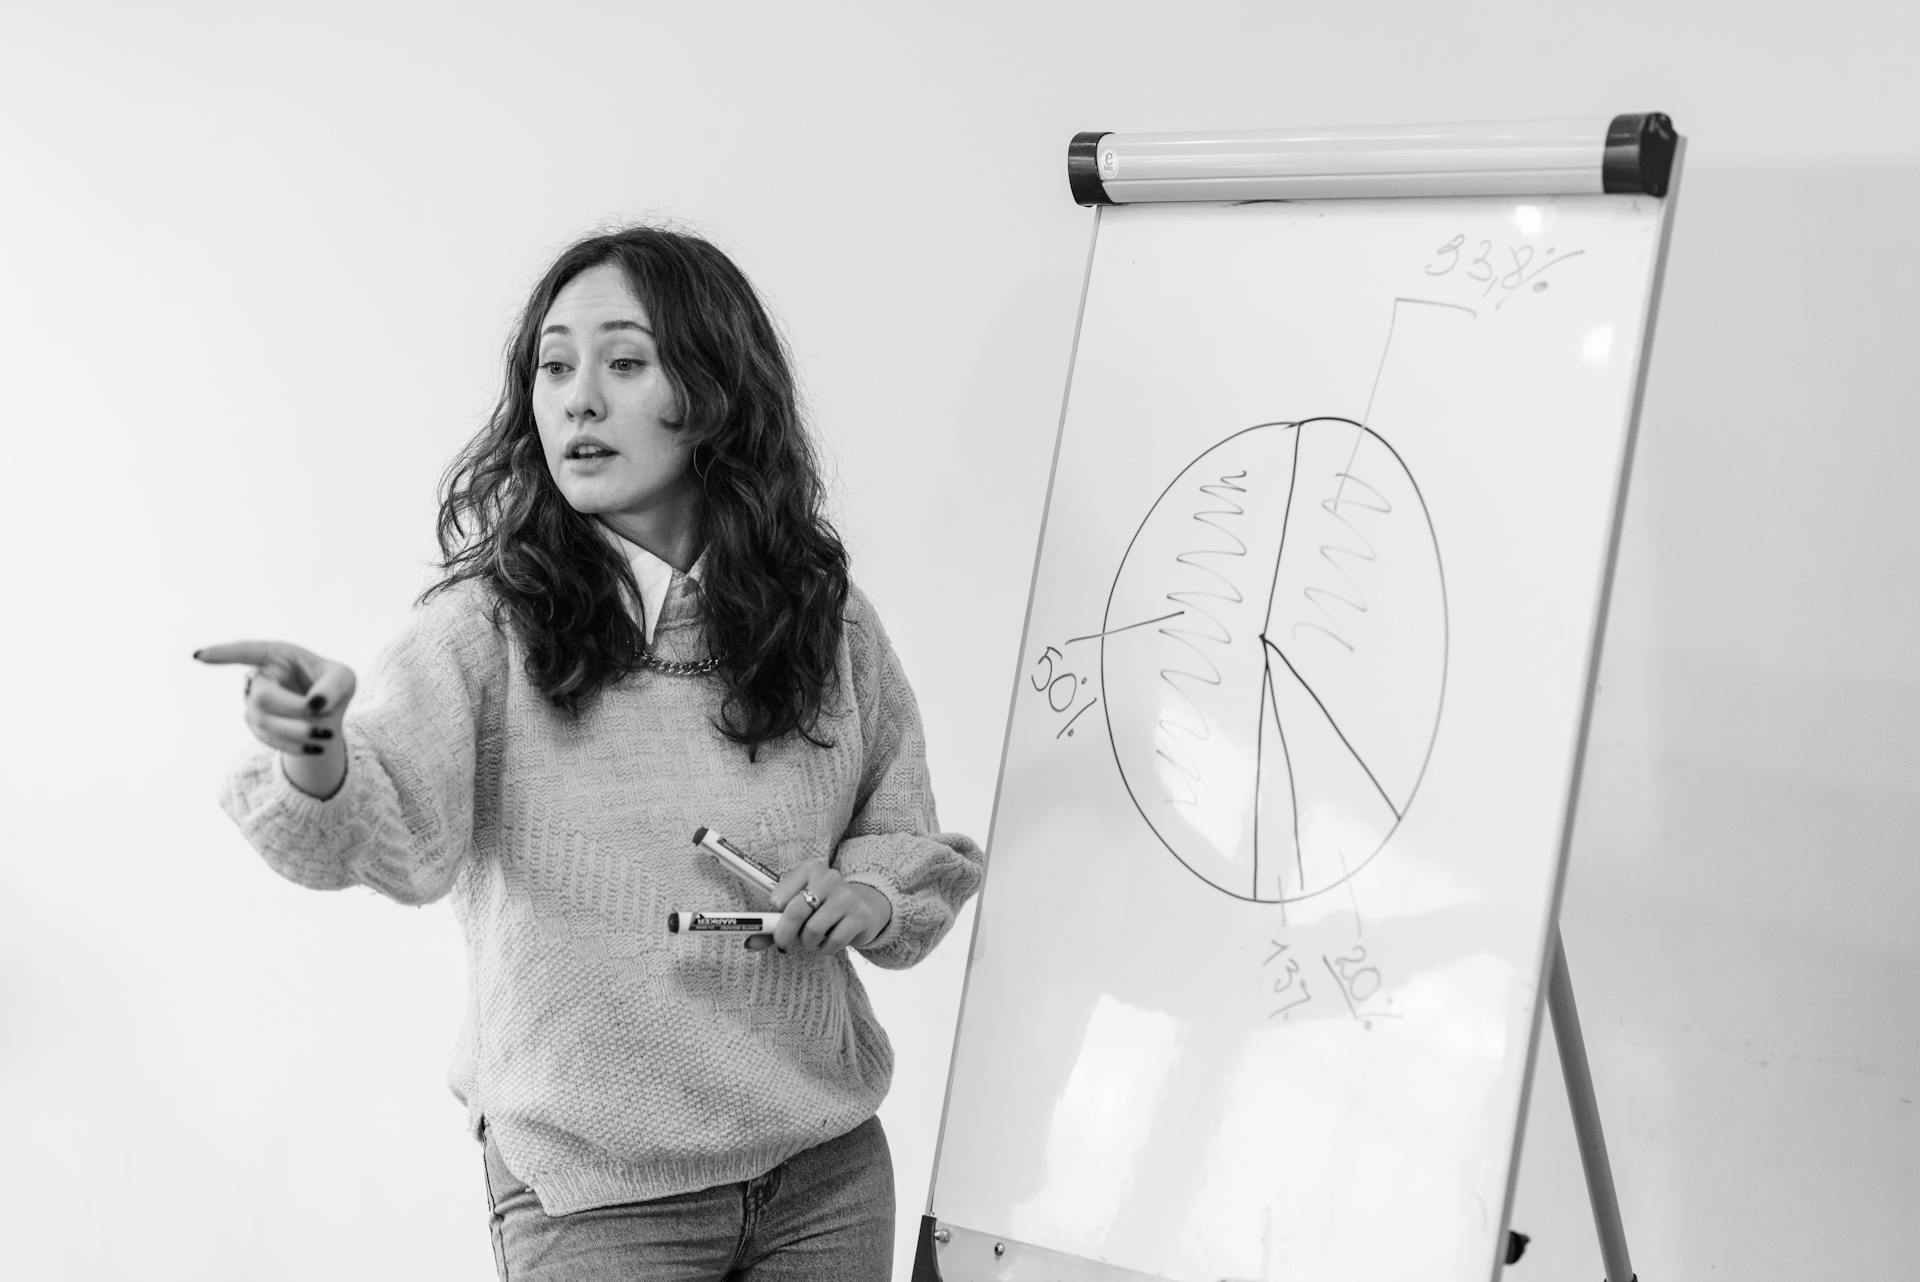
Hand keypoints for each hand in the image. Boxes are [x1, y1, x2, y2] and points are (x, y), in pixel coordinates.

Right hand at [195, 640, 357, 797]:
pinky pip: (268, 739)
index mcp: (276, 655)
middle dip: (293, 709)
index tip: (198, 657)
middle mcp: (259, 677)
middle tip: (320, 714)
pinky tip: (316, 748)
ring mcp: (253, 703)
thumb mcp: (343, 679)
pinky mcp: (256, 726)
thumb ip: (334, 686)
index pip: (246, 651)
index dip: (223, 654)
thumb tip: (315, 704)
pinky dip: (294, 745)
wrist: (326, 714)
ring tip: (326, 735)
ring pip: (263, 721)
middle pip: (262, 697)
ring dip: (297, 730)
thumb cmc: (332, 685)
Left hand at [745, 861, 891, 955]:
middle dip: (784, 934)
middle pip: (795, 911)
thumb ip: (774, 924)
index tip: (775, 923)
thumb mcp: (799, 907)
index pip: (779, 896)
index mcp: (809, 869)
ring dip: (808, 942)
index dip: (773, 915)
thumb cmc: (823, 907)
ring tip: (812, 939)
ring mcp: (846, 896)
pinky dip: (826, 948)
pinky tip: (830, 940)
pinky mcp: (860, 916)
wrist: (867, 906)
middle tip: (784, 944)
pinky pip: (833, 941)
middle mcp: (828, 878)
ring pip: (813, 930)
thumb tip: (749, 943)